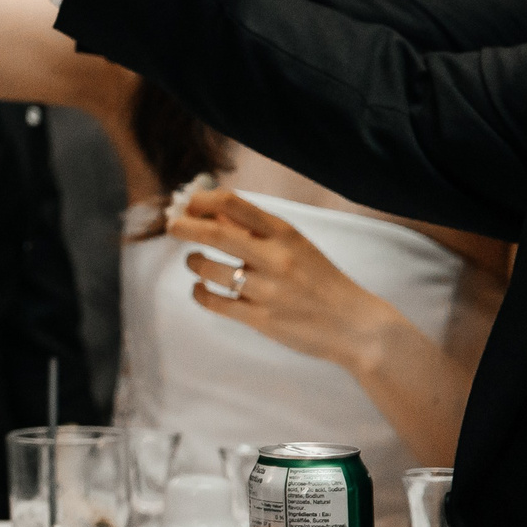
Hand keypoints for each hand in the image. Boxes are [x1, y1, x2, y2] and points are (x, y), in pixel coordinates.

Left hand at [172, 190, 408, 374]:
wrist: (355, 326)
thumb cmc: (322, 280)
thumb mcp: (296, 245)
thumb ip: (256, 230)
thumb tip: (212, 211)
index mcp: (285, 233)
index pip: (234, 203)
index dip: (203, 200)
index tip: (188, 203)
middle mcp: (275, 258)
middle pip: (215, 232)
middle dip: (184, 226)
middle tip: (171, 226)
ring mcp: (267, 290)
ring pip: (209, 268)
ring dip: (193, 262)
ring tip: (195, 262)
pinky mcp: (261, 319)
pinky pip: (214, 302)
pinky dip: (199, 292)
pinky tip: (200, 288)